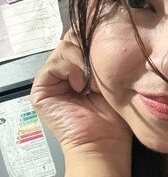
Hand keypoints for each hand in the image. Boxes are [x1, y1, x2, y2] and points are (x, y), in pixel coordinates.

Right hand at [31, 31, 131, 155]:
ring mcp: (52, 81)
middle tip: (105, 71)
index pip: (84, 38)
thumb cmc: (116, 119)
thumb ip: (106, 56)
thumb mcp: (116, 80)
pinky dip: (71, 70)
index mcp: (83, 70)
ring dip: (84, 62)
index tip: (113, 50)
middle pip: (73, 39)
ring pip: (64, 48)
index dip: (97, 39)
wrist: (105, 145)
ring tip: (95, 84)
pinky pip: (54, 64)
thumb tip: (103, 32)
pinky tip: (82, 86)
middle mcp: (66, 74)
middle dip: (91, 50)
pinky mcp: (41, 90)